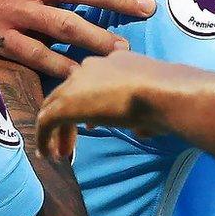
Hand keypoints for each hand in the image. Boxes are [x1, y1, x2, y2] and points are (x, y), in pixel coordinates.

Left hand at [37, 50, 191, 160]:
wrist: (163, 93)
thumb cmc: (170, 99)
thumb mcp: (156, 105)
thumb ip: (143, 114)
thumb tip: (141, 128)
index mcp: (116, 61)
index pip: (93, 81)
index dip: (90, 103)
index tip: (92, 124)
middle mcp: (93, 66)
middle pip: (70, 92)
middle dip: (69, 118)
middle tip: (71, 144)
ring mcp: (77, 83)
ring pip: (55, 106)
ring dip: (56, 131)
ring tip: (60, 154)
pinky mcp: (66, 103)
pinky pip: (47, 121)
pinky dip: (44, 138)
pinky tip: (48, 154)